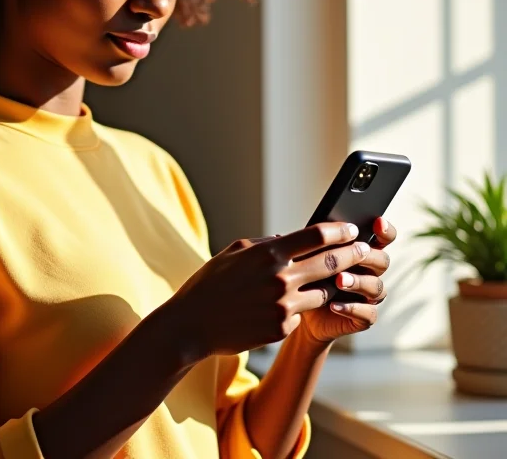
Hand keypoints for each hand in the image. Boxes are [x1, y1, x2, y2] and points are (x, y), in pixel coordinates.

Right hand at [164, 222, 371, 359]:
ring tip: (334, 280)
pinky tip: (286, 307)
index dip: (339, 231)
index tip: (353, 228)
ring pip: (324, 293)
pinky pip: (302, 315)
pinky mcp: (282, 328)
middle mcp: (280, 278)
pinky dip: (299, 309)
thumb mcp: (234, 252)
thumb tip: (290, 238)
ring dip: (329, 286)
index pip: (315, 236)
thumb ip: (265, 243)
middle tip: (366, 251)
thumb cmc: (211, 283)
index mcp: (268, 253)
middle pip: (331, 263)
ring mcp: (283, 306)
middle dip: (353, 254)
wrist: (192, 325)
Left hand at [298, 217, 396, 344]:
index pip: (383, 238)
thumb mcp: (307, 255)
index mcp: (360, 251)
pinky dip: (352, 308)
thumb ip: (314, 243)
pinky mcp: (363, 318)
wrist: (298, 308)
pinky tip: (334, 305)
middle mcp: (370, 272)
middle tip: (355, 253)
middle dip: (368, 257)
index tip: (377, 222)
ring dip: (358, 282)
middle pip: (383, 261)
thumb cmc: (305, 274)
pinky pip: (368, 314)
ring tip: (339, 280)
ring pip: (376, 287)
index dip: (385, 230)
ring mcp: (369, 295)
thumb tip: (303, 231)